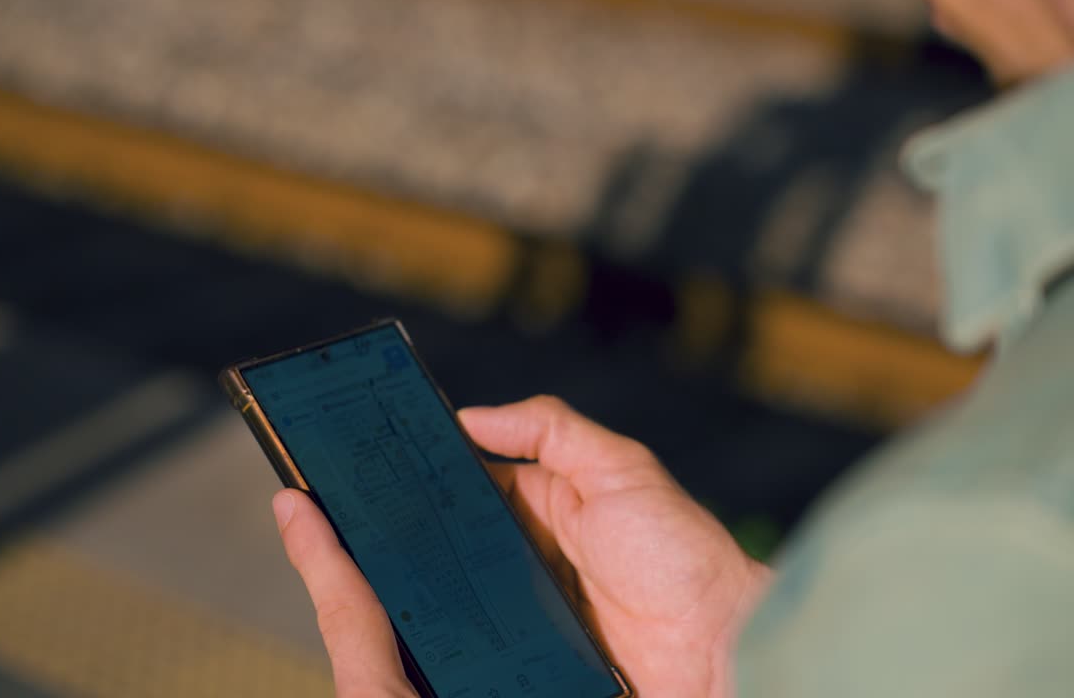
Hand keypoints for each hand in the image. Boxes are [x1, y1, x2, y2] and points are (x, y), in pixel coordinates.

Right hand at [272, 396, 770, 696]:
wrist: (719, 652)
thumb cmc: (680, 556)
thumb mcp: (621, 469)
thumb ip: (552, 428)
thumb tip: (475, 415)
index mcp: (546, 506)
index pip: (468, 483)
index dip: (425, 475)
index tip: (372, 467)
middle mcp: (529, 556)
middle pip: (452, 543)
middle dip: (409, 539)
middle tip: (355, 532)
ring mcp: (527, 611)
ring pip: (456, 597)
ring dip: (423, 594)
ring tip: (374, 588)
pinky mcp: (529, 659)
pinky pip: (478, 646)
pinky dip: (452, 640)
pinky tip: (421, 637)